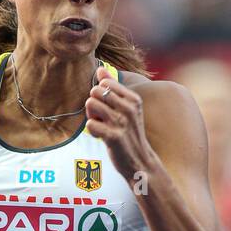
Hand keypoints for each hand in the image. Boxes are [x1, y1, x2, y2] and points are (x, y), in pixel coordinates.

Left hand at [85, 67, 154, 183]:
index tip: (107, 107)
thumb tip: (100, 69)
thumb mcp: (126, 108)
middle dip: (93, 105)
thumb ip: (112, 87)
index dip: (99, 94)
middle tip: (102, 118)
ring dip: (91, 116)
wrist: (140, 162)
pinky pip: (90, 124)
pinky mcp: (114, 137)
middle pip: (95, 91)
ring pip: (90, 104)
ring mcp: (122, 122)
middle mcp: (129, 108)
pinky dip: (92, 131)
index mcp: (133, 98)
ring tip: (102, 126)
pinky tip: (102, 137)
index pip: (104, 82)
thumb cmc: (129, 133)